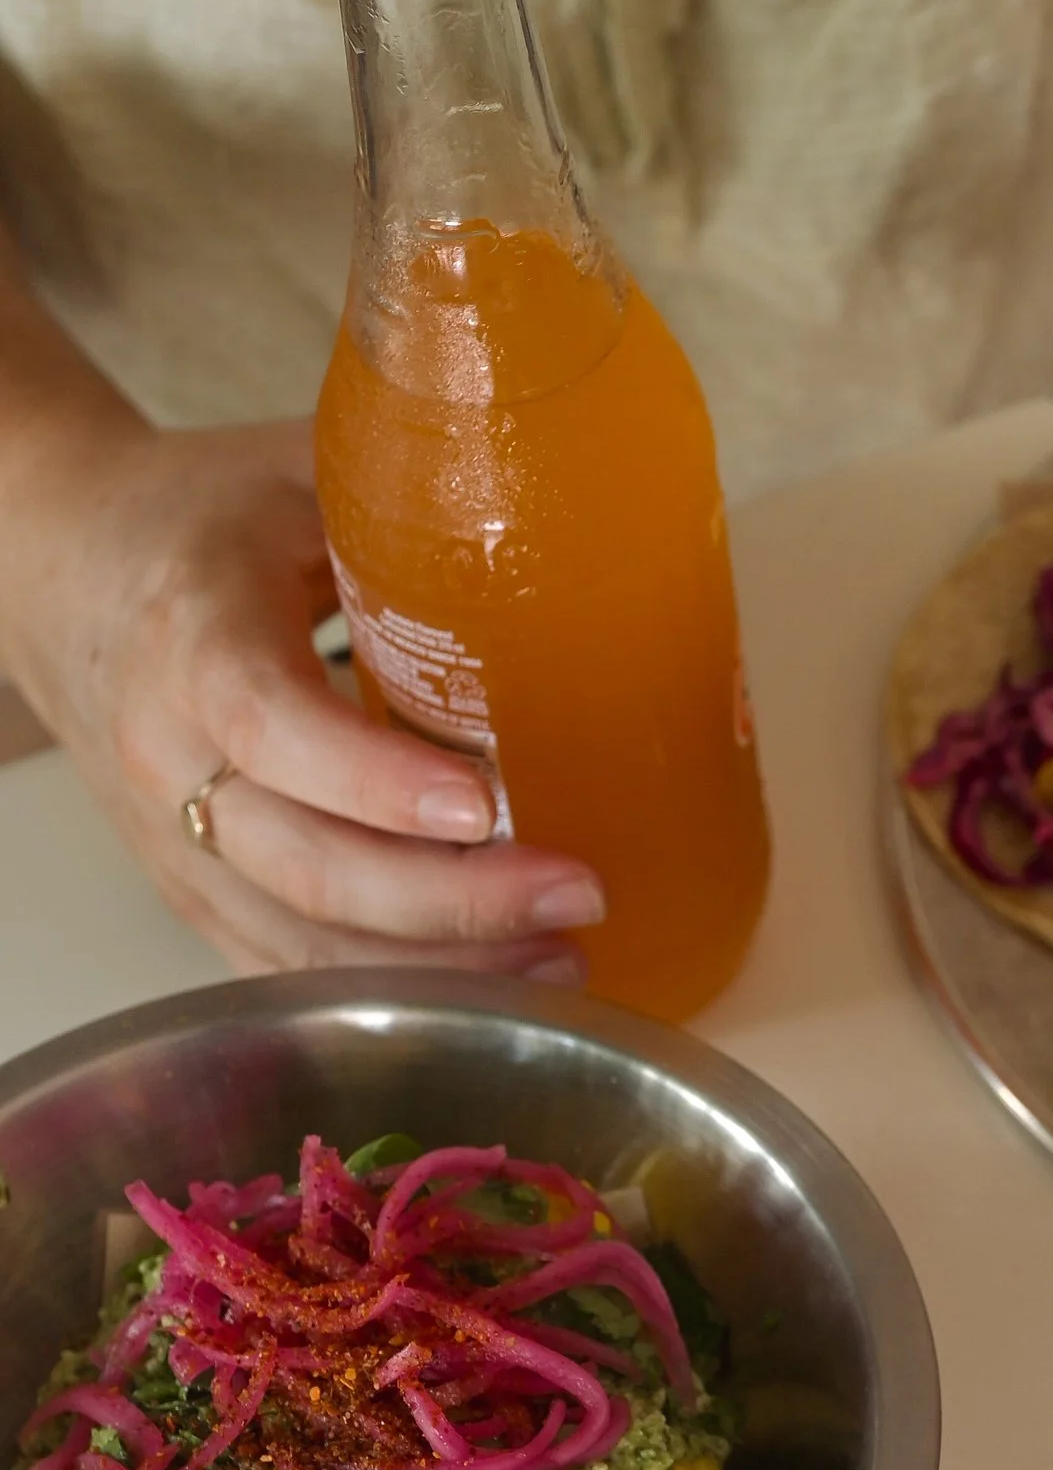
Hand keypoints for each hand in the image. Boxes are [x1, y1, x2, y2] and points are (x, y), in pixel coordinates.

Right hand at [0, 413, 603, 975]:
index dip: (377, 781)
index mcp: (194, 637)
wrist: (56, 568)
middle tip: (578, 894)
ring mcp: (176, 839)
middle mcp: (171, 756)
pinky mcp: (194, 891)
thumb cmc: (196, 518)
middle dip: (455, 902)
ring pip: (303, 944)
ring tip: (564, 960)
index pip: (275, 727)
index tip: (485, 804)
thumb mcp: (294, 473)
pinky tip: (493, 987)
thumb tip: (580, 499)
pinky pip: (288, 970)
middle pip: (308, 866)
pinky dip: (392, 995)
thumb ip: (414, 497)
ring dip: (441, 971)